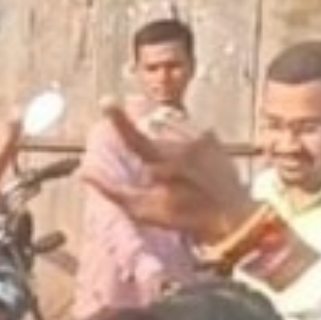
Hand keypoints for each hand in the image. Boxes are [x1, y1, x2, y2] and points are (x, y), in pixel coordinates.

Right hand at [87, 105, 257, 245]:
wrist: (235, 218)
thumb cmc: (186, 219)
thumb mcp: (145, 211)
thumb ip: (112, 190)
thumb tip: (85, 170)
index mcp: (161, 165)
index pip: (133, 138)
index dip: (118, 118)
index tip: (107, 100)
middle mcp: (181, 147)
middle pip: (152, 134)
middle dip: (148, 142)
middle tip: (156, 170)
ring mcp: (199, 140)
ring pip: (169, 128)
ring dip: (165, 139)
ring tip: (176, 166)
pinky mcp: (213, 139)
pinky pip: (189, 129)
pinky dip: (183, 138)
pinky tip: (190, 160)